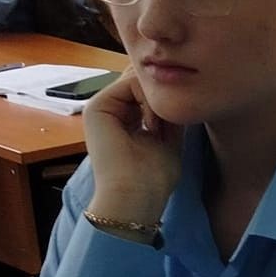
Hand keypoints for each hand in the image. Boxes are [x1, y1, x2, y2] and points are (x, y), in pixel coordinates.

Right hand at [82, 69, 183, 225]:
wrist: (134, 196)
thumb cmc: (153, 177)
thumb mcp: (169, 137)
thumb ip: (170, 113)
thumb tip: (179, 89)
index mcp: (125, 119)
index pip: (149, 90)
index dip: (168, 97)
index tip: (178, 123)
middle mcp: (111, 110)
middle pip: (143, 81)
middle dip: (163, 95)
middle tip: (172, 123)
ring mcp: (102, 107)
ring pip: (139, 80)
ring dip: (157, 100)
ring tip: (160, 128)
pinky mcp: (96, 106)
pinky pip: (130, 83)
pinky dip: (149, 100)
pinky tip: (152, 125)